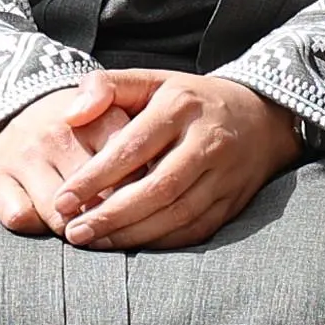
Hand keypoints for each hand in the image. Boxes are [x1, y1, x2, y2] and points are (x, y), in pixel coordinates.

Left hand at [38, 70, 306, 250]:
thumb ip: (106, 87)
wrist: (262, 119)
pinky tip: (130, 244)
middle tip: (74, 232)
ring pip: (177, 214)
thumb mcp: (151, 80)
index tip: (62, 199)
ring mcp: (225, 175)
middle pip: (157, 188)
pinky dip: (161, 241)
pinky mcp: (233, 201)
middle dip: (111, 215)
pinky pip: (195, 229)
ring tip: (94, 241)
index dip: (95, 177)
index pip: (132, 147)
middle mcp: (208, 141)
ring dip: (132, 234)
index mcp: (182, 106)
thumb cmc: (189, 101)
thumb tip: (70, 116)